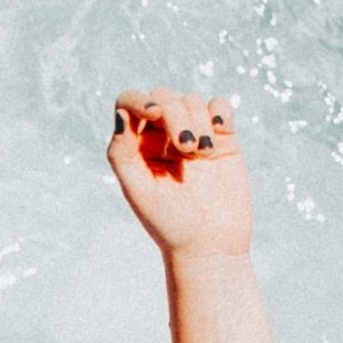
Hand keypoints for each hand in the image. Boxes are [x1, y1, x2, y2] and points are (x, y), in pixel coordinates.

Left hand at [107, 87, 250, 258]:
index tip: (155, 113)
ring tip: (201, 154)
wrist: (210, 245)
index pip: (129, 102)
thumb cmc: (168, 222)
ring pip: (191, 100)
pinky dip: (220, 111)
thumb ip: (122, 152)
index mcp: (135, 144)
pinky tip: (220, 132)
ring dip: (197, 120)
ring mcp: (193, 134)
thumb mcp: (137, 190)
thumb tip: (121, 113)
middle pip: (163, 96)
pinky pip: (220, 106)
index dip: (139, 99)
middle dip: (175, 115)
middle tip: (186, 149)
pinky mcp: (222, 140)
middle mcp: (161, 136)